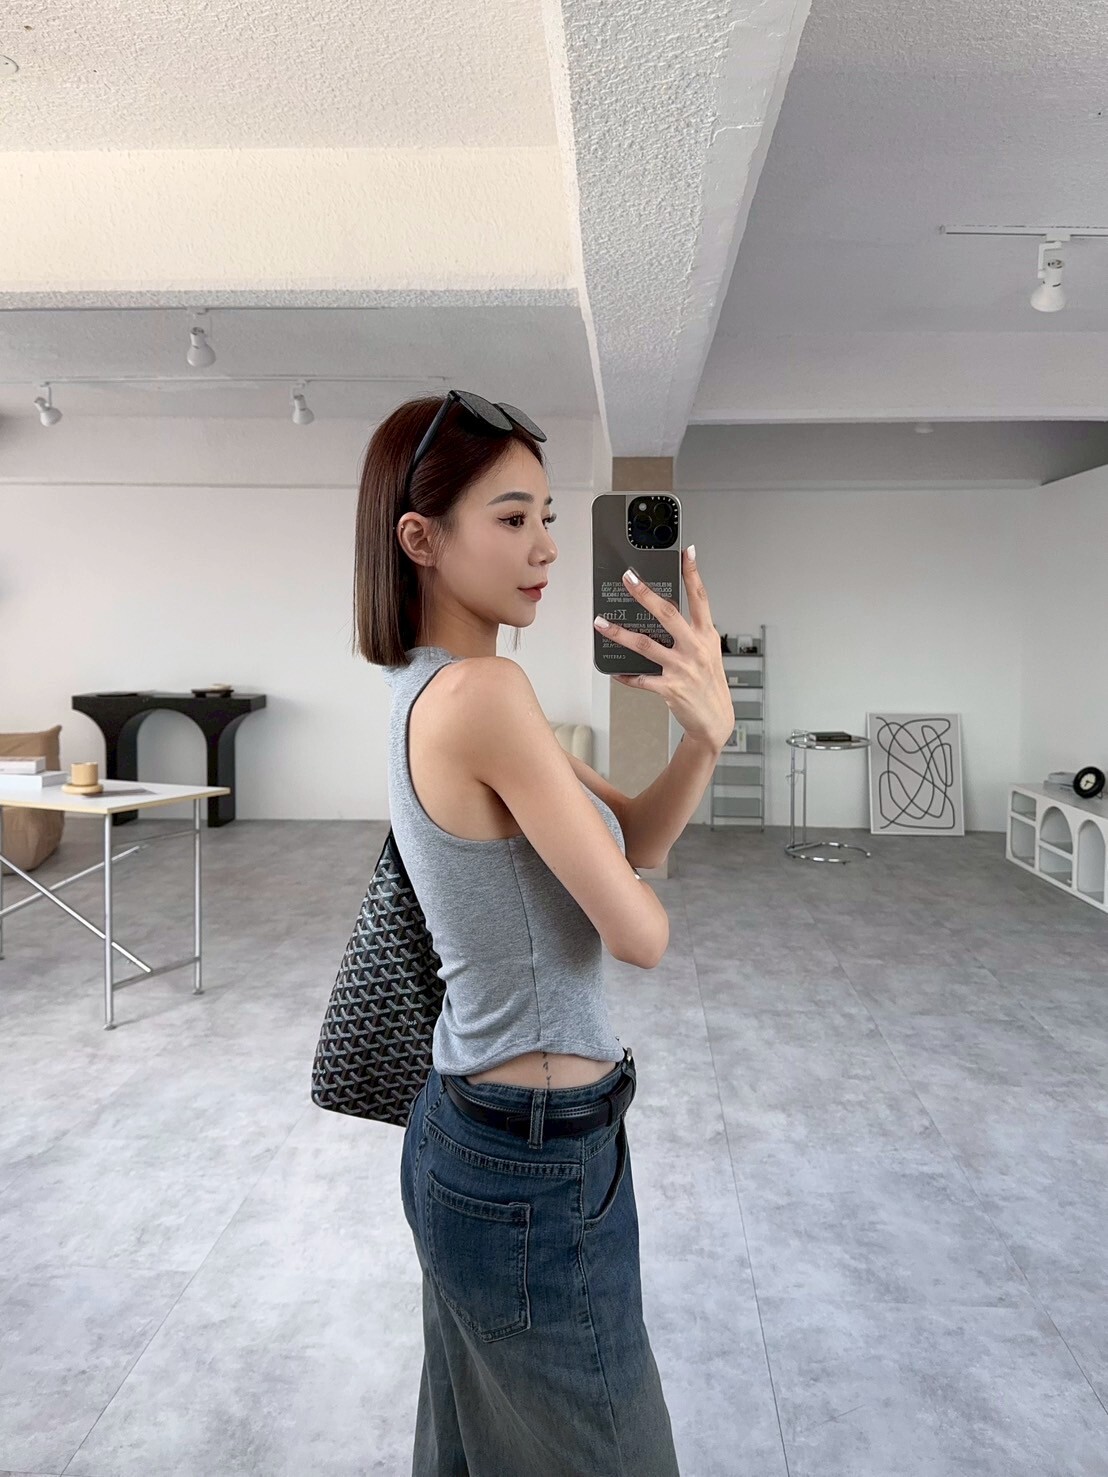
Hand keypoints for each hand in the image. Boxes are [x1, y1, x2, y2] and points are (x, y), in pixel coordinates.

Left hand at [596, 547, 734, 752]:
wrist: (716, 720)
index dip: (694, 574)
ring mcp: (682, 668)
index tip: (687, 552)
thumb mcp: (707, 651)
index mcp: (706, 635)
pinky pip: (640, 678)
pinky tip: (613, 670)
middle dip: (645, 593)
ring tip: (600, 622)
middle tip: (628, 577)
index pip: (700, 598)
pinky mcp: (670, 688)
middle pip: (667, 614)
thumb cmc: (709, 683)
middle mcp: (695, 648)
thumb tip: (659, 613)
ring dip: (619, 632)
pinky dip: (625, 674)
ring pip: (645, 644)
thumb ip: (690, 632)